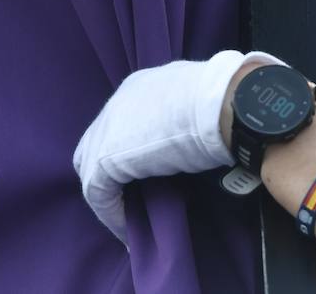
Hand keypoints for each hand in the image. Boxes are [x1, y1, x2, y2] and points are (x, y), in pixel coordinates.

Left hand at [73, 50, 280, 242]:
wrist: (224, 104)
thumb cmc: (222, 101)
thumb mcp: (197, 104)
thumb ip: (184, 117)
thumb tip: (194, 137)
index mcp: (140, 86)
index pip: (121, 121)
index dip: (129, 148)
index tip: (146, 174)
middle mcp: (118, 102)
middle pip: (96, 141)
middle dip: (110, 169)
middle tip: (132, 195)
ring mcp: (107, 128)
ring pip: (91, 167)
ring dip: (110, 194)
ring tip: (130, 218)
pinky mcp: (105, 158)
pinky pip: (98, 193)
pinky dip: (112, 214)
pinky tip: (128, 230)